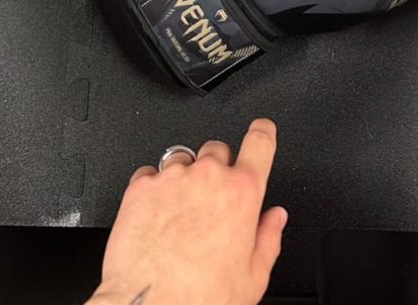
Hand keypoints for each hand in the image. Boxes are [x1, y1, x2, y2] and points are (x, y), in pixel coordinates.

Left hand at [87, 117, 287, 304]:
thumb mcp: (252, 278)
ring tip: (180, 215)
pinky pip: (150, 172)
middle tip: (210, 202)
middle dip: (217, 169)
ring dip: (185, 178)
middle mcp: (208, 177)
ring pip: (183, 159)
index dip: (263, 131)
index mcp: (242, 194)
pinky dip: (154, 188)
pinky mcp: (141, 187)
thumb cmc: (200, 299)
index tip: (262, 129)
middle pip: (218, 150)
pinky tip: (156, 217)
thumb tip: (276, 218)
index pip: (260, 143)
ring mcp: (172, 178)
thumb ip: (269, 239)